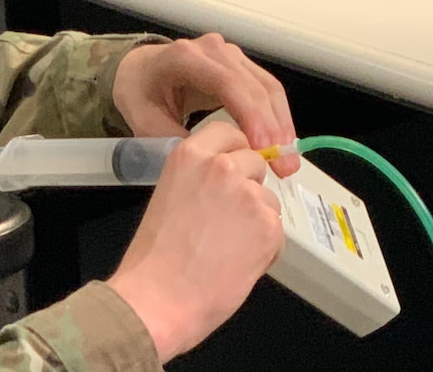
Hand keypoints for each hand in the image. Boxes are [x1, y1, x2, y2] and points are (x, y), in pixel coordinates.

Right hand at [108, 123, 284, 360]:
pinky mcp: (269, 226)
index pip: (229, 132)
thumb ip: (200, 179)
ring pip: (268, 200)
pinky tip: (238, 265)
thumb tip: (228, 182)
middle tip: (226, 222)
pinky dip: (266, 250)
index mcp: (190, 155)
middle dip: (248, 188)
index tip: (233, 169)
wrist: (158, 301)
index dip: (235, 152)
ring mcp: (249, 195)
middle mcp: (223, 166)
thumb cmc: (155, 259)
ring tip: (228, 250)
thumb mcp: (170, 195)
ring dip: (258, 221)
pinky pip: (278, 233)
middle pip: (255, 163)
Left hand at [113, 34, 298, 176]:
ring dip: (282, 124)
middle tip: (284, 165)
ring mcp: (231, 55)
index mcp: (186, 58)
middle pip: (254, 86)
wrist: (140, 70)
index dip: (249, 114)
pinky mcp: (241, 65)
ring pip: (268, 86)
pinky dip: (277, 116)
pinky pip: (266, 88)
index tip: (263, 148)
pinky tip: (282, 142)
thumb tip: (211, 160)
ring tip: (288, 160)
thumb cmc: (141, 94)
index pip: (227, 83)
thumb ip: (174, 141)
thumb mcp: (144, 122)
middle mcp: (214, 50)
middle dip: (273, 127)